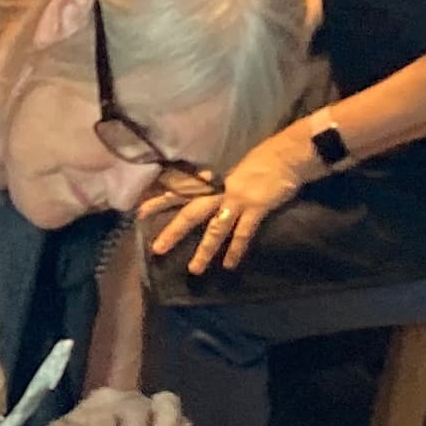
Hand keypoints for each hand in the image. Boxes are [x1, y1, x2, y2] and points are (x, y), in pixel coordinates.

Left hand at [146, 132, 317, 275]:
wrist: (286, 155)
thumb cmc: (260, 164)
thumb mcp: (232, 172)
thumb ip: (216, 185)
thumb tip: (202, 197)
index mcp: (213, 181)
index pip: (180, 190)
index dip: (159, 200)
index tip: (140, 212)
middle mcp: (219, 190)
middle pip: (191, 212)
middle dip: (173, 231)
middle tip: (157, 249)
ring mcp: (237, 198)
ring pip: (215, 228)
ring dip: (204, 250)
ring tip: (194, 269)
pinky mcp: (256, 207)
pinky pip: (243, 233)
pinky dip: (236, 249)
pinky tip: (230, 264)